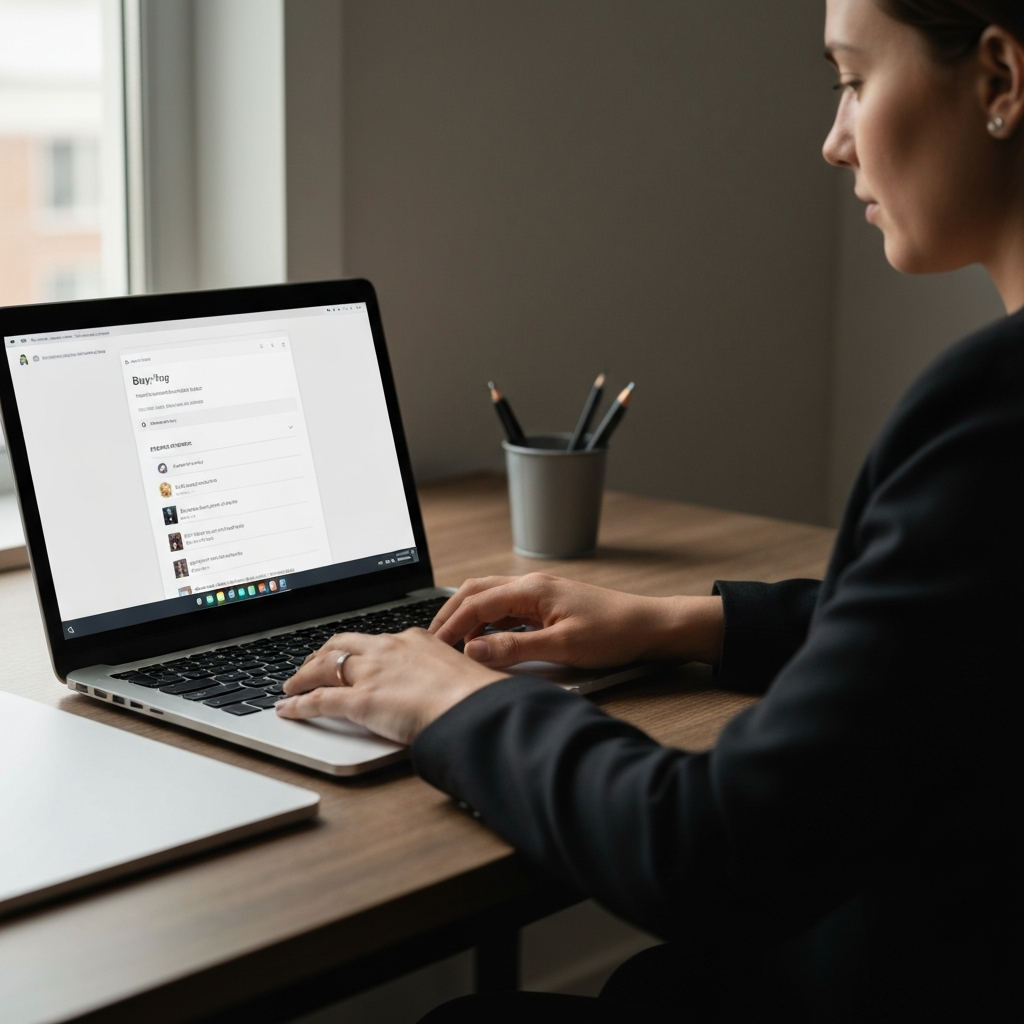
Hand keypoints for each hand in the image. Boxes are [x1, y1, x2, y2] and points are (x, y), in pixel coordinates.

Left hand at [275, 628, 506, 744]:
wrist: (472, 706)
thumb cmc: (475, 695)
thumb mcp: (459, 673)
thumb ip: (441, 675)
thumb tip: (443, 686)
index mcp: (413, 639)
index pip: (374, 639)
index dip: (356, 648)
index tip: (351, 654)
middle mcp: (387, 649)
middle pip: (342, 644)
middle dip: (322, 654)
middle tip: (312, 664)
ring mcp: (371, 673)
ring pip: (324, 667)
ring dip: (303, 675)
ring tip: (292, 684)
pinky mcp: (360, 700)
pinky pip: (319, 700)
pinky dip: (298, 704)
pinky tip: (287, 708)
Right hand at [429, 572, 723, 668]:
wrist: (649, 625)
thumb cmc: (613, 633)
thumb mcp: (562, 648)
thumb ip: (514, 649)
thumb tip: (473, 651)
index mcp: (531, 590)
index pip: (476, 603)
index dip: (451, 626)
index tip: (433, 646)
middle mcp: (531, 584)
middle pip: (475, 591)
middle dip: (450, 614)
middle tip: (432, 640)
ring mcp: (539, 592)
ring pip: (490, 596)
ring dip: (468, 615)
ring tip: (453, 642)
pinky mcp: (547, 603)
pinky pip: (506, 606)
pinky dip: (487, 620)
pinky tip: (486, 640)